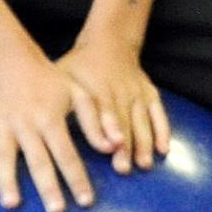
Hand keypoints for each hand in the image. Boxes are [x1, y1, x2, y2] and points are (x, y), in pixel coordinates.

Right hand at [0, 53, 99, 211]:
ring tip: (12, 204)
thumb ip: (97, 121)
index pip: (67, 154)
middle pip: (39, 160)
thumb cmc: (50, 82)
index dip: (77, 178)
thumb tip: (114, 146)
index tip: (86, 201)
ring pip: (5, 157)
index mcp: (51, 118)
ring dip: (8, 181)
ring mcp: (2, 124)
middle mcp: (27, 124)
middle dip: (48, 187)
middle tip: (56, 211)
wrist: (11, 60)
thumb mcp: (79, 94)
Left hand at [57, 32, 171, 176]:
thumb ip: (61, 100)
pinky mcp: (150, 94)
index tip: (110, 146)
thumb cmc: (80, 66)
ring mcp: (137, 93)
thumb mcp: (64, 76)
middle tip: (123, 169)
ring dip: (144, 144)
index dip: (107, 128)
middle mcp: (120, 91)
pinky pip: (158, 114)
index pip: (103, 110)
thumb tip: (48, 127)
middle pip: (123, 122)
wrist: (110, 42)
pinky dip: (163, 131)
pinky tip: (163, 150)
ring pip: (142, 121)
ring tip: (144, 165)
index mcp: (97, 87)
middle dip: (125, 146)